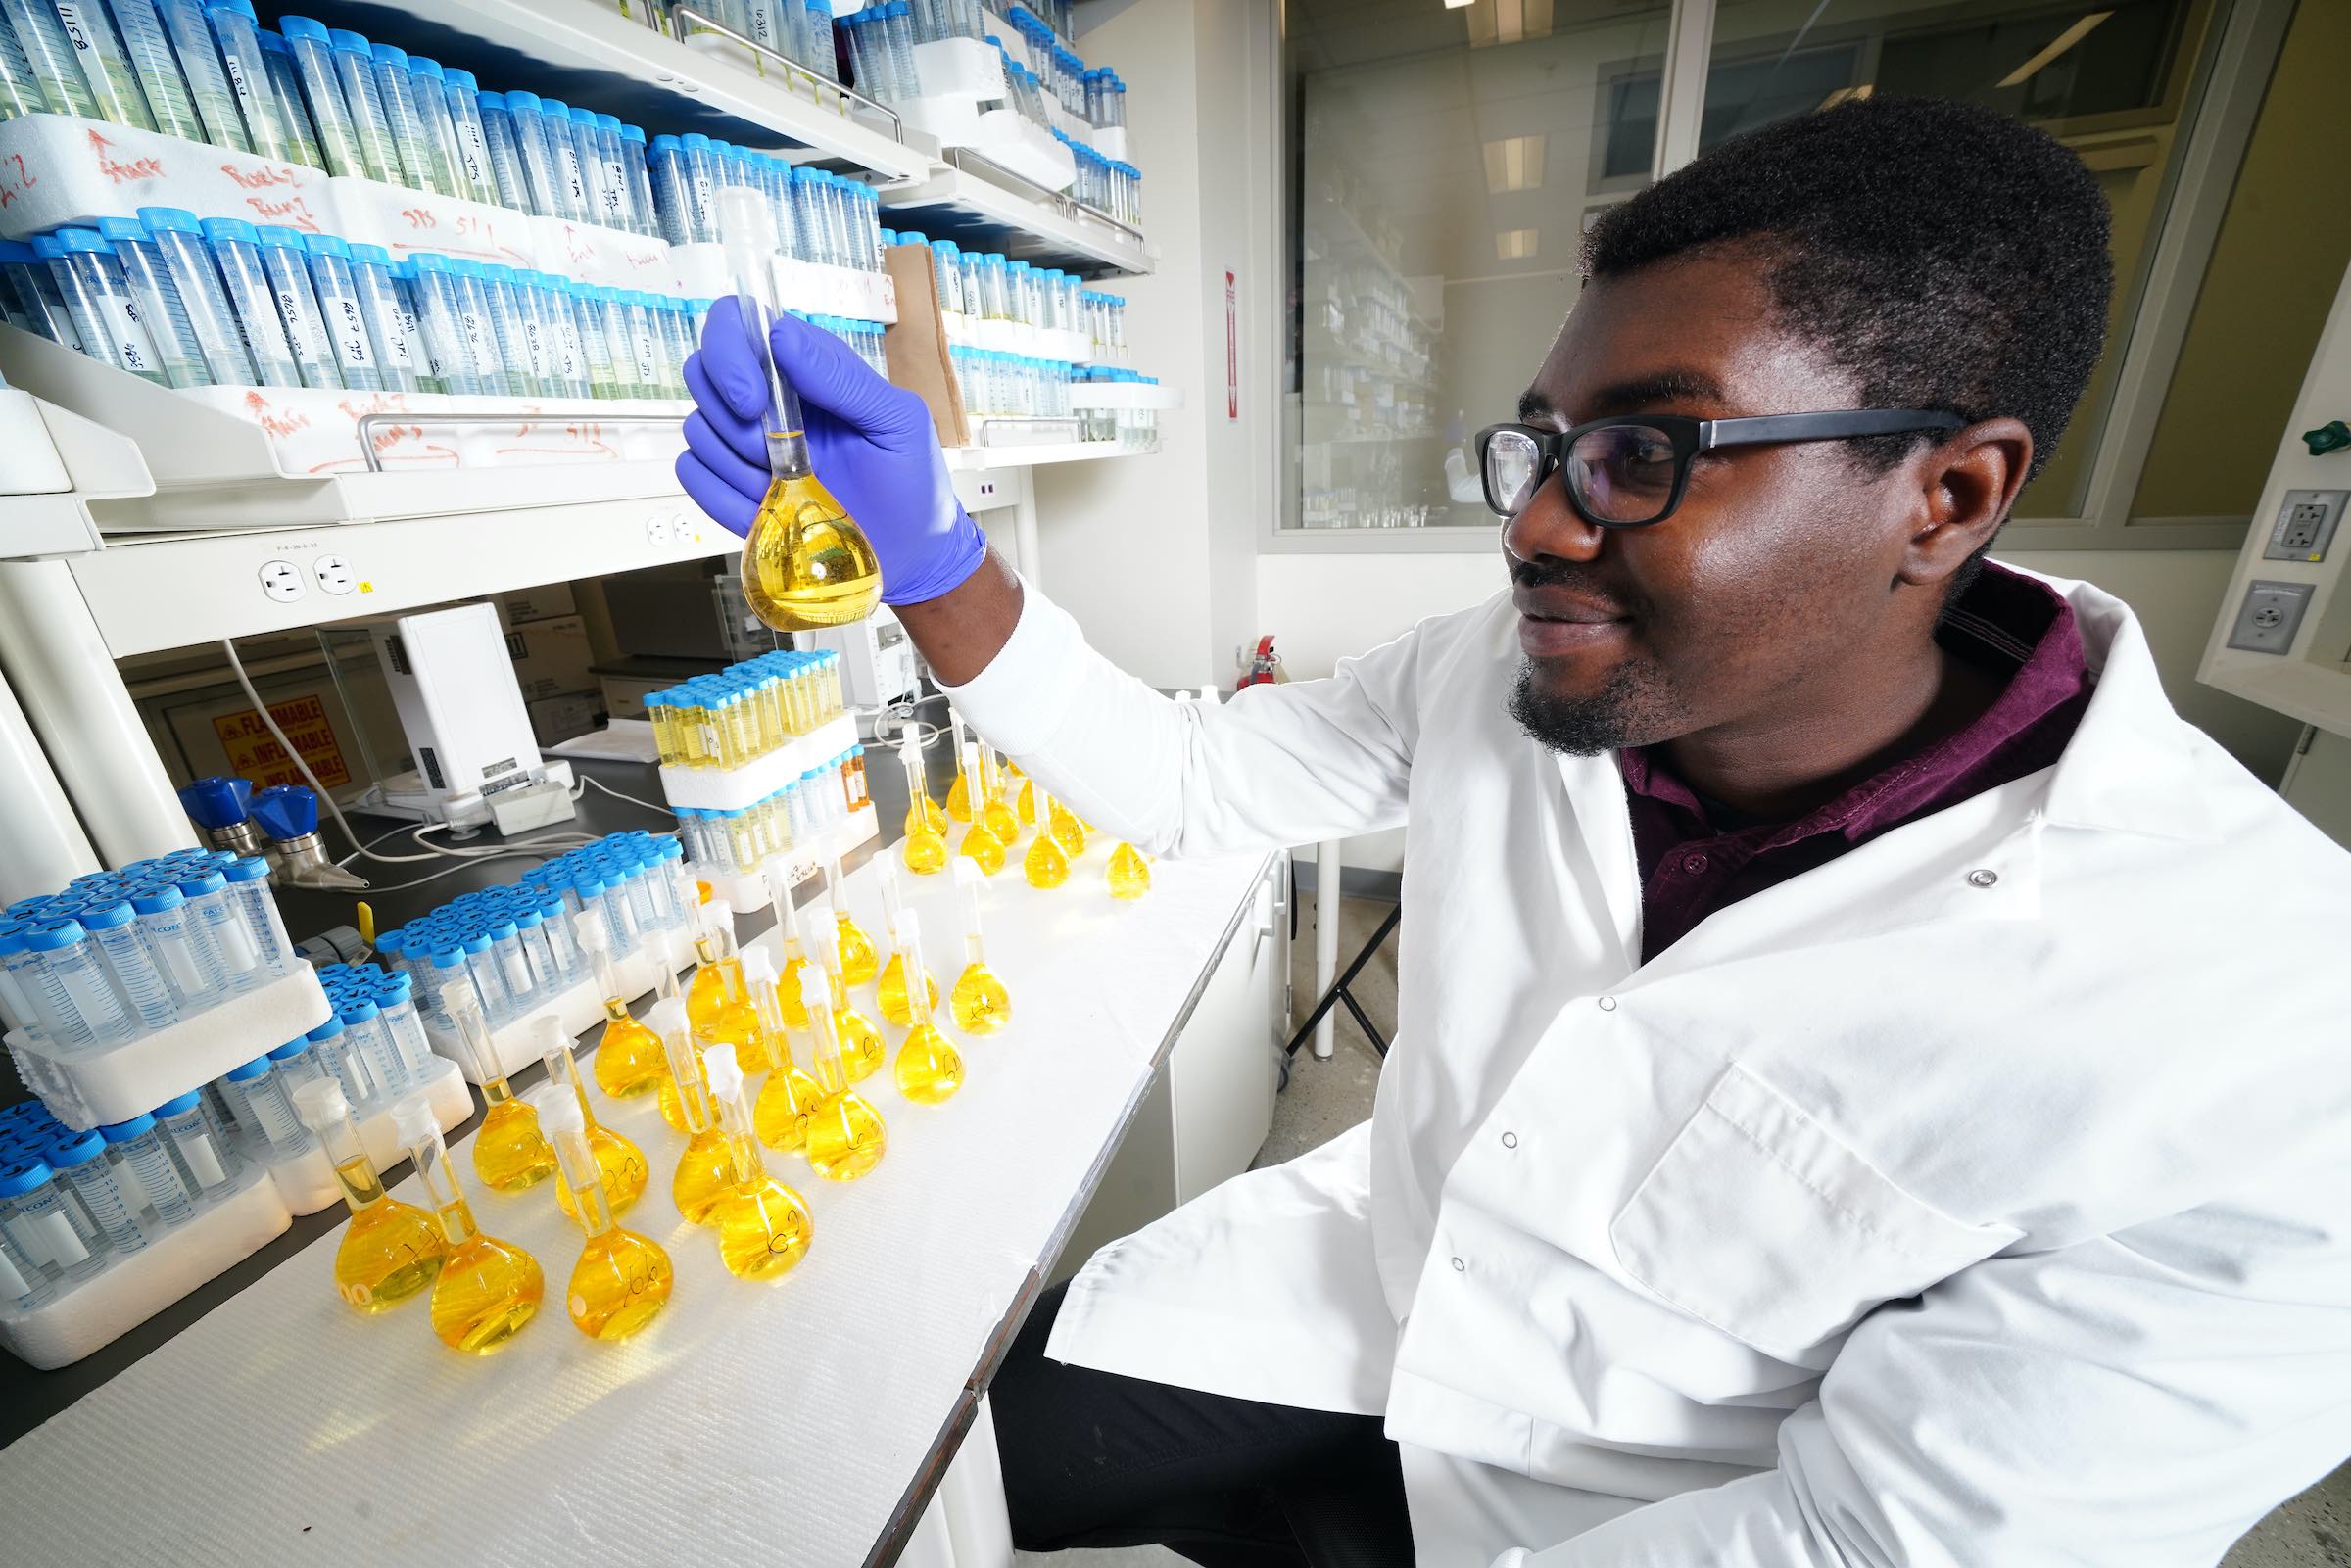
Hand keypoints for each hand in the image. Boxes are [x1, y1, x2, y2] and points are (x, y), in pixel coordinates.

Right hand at [677, 296, 987, 606]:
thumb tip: (781, 336)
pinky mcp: (734, 489)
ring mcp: (748, 447)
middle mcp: (769, 401)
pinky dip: (722, 494)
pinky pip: (693, 474)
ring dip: (735, 462)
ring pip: (697, 428)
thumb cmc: (912, 485)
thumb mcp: (896, 422)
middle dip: (728, 415)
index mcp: (806, 371)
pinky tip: (765, 506)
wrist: (910, 558)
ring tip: (785, 485)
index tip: (753, 401)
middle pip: (701, 371)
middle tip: (772, 452)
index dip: (729, 350)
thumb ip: (841, 378)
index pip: (738, 323)